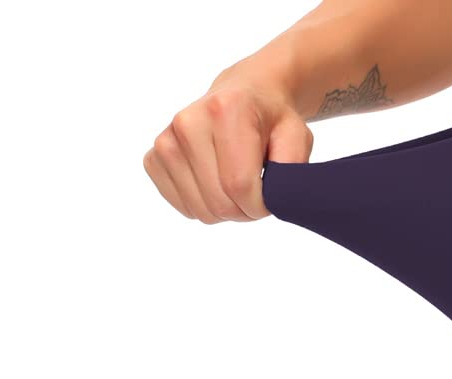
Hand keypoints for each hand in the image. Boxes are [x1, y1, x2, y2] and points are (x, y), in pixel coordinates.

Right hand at [144, 77, 312, 222]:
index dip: (261, 205)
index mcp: (224, 111)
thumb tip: (275, 202)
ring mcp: (166, 139)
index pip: (240, 187)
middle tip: (254, 187)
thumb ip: (292, 170)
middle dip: (244, 209)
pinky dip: (203, 204)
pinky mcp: (154, 157)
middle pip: (219, 204)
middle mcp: (188, 121)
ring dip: (224, 209)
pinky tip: (213, 180)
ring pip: (201, 211)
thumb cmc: (271, 120)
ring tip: (234, 180)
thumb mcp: (297, 137)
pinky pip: (182, 206)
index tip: (270, 193)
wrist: (243, 95)